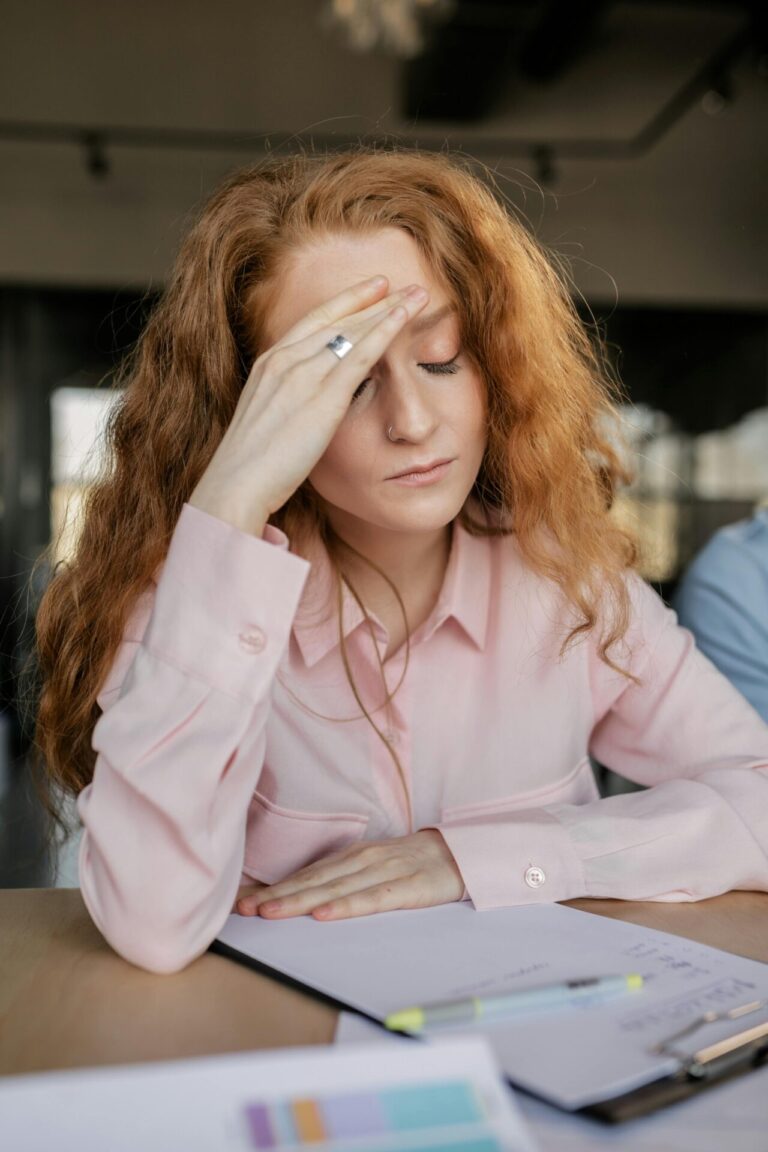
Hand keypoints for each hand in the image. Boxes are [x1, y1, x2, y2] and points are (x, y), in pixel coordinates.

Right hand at [189, 276, 429, 535]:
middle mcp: (284, 360)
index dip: (343, 304)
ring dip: (388, 310)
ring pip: (353, 331)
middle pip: (336, 320)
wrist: (237, 484)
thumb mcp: (265, 426)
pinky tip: (405, 318)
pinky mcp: (322, 396)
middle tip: (400, 285)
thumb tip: (302, 415)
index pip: (312, 323)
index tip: (368, 291)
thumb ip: (286, 410)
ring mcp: (302, 375)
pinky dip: (385, 331)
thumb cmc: (249, 470)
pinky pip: (361, 355)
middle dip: (371, 300)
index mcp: (268, 366)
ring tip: (418, 295)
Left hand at [234, 829, 464, 920]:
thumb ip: (342, 879)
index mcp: (352, 857)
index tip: (243, 903)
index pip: (306, 874)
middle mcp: (362, 860)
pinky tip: (323, 915)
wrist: (462, 854)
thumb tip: (302, 898)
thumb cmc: (412, 865)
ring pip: (335, 889)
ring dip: (299, 901)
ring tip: (270, 913)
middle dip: (276, 896)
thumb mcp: (373, 866)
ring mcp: (384, 871)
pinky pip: (371, 900)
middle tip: (244, 911)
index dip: (274, 888)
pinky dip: (345, 907)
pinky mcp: (407, 887)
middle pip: (313, 881)